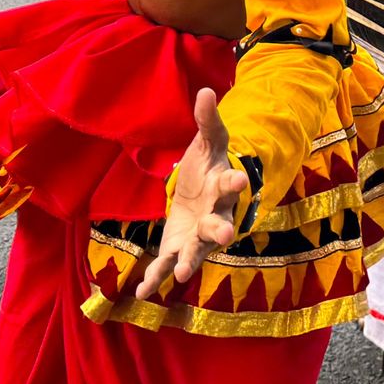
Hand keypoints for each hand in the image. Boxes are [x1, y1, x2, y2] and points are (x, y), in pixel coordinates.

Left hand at [135, 88, 249, 298]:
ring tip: (180, 274)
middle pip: (220, 225)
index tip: (241, 178)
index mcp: (223, 186)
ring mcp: (198, 237)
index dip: (236, 181)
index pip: (231, 183)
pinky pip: (166, 265)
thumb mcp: (208, 141)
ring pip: (196, 252)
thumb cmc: (208, 166)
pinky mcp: (178, 249)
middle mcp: (216, 216)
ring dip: (188, 262)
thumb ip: (208, 120)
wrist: (201, 194)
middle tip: (224, 236)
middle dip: (221, 230)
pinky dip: (155, 280)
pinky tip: (142, 293)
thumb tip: (205, 90)